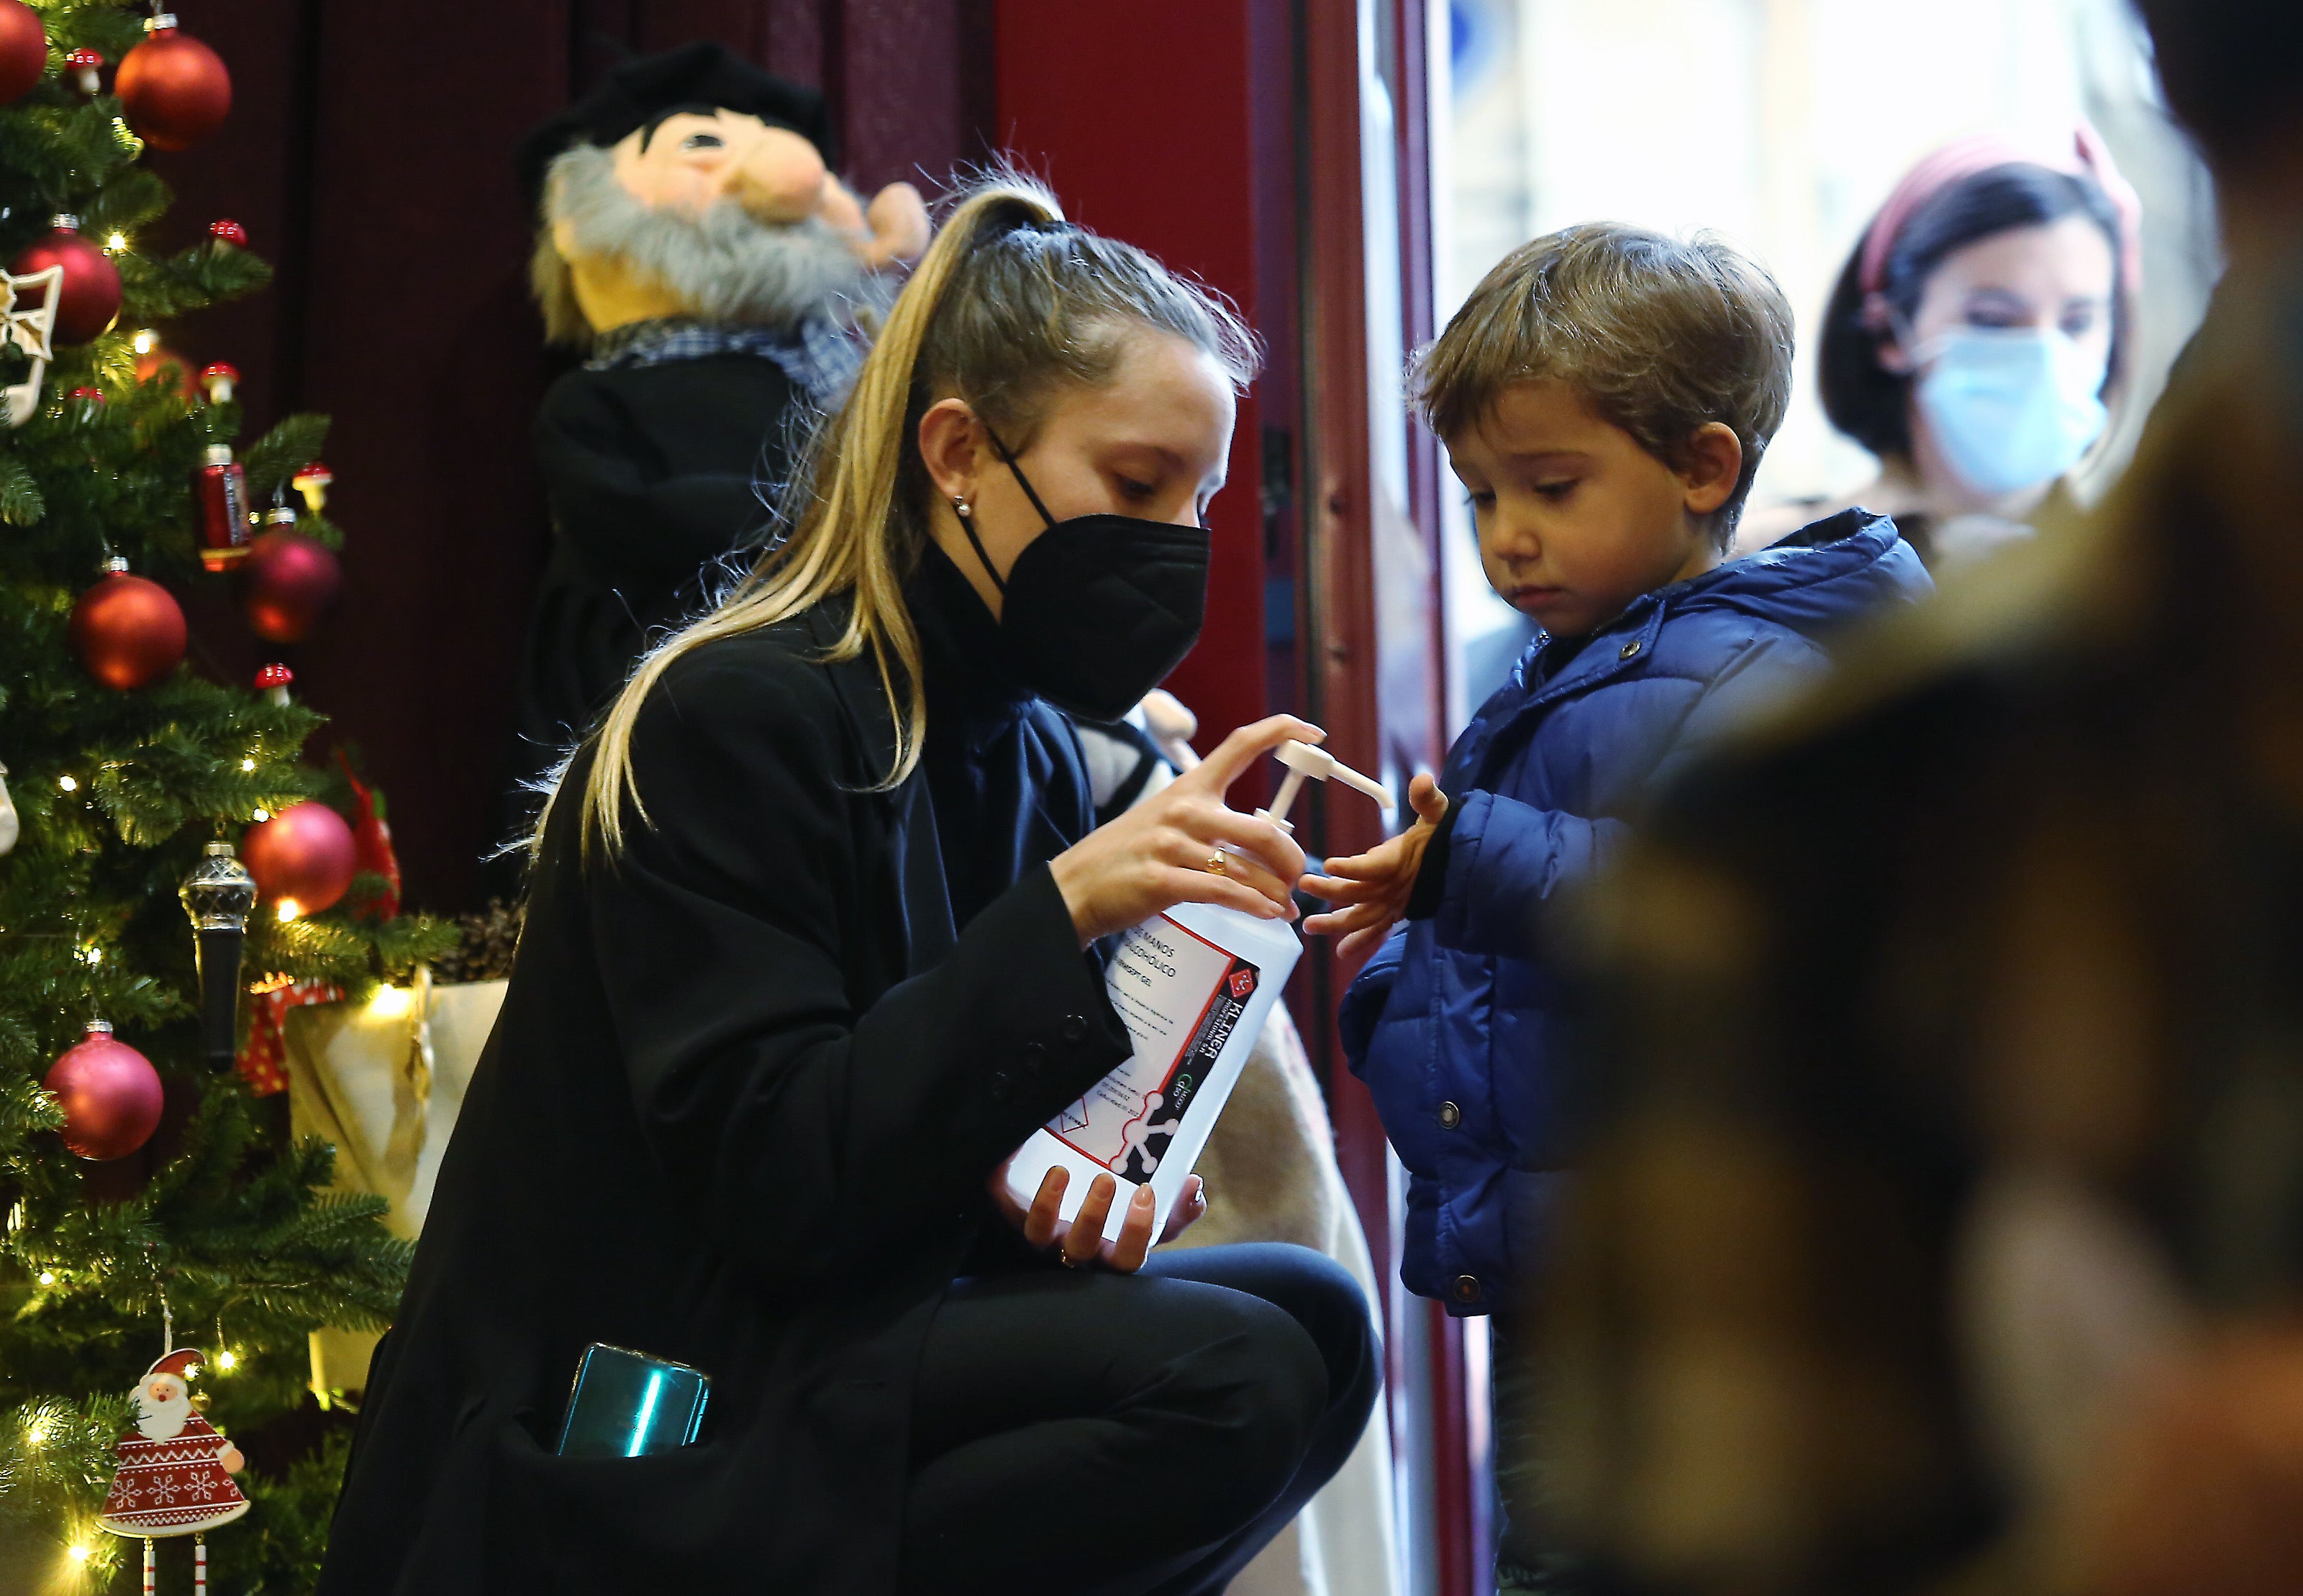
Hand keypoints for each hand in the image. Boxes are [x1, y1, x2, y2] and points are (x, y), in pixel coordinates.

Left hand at [990, 1163, 1206, 1271]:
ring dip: (1050, 1206)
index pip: (1128, 1257)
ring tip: (1063, 1170)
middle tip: (1106, 1180)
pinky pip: (1013, 1212)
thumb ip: (1178, 1206)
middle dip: (1094, 1217)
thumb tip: (1193, 1185)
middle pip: (1082, 1249)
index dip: (1136, 1231)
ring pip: (1040, 1237)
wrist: (1064, 1205)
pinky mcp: (1016, 1219)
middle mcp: (1076, 1253)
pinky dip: (1012, 1188)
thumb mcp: (1152, 1216)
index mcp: (1112, 1254)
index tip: (1146, 1193)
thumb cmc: (1119, 1219)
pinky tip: (1025, 1166)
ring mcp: (1044, 1239)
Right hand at [1049, 714, 1323, 945]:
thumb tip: (1263, 846)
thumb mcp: (1165, 821)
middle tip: (1297, 880)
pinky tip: (1266, 914)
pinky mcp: (1163, 880)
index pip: (1241, 745)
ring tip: (1284, 907)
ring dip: (1276, 894)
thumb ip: (1210, 824)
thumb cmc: (1127, 856)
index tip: (1314, 732)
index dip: (1282, 731)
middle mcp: (1184, 810)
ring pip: (1248, 870)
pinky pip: (1223, 894)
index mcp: (1189, 788)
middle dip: (1292, 860)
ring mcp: (1172, 845)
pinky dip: (1253, 907)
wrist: (1076, 887)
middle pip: (1263, 830)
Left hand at [1301, 772, 1448, 976]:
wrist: (1469, 864)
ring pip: (1362, 916)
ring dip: (1336, 923)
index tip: (1328, 864)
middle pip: (1359, 892)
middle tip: (1303, 885)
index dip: (1352, 867)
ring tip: (1309, 926)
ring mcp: (1396, 903)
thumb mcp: (1440, 812)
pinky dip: (1361, 940)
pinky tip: (1342, 951)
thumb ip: (1428, 799)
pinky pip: (1377, 930)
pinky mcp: (1398, 913)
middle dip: (1329, 892)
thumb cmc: (1447, 834)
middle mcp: (1396, 886)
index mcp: (1401, 860)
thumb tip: (1422, 781)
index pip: (1374, 866)